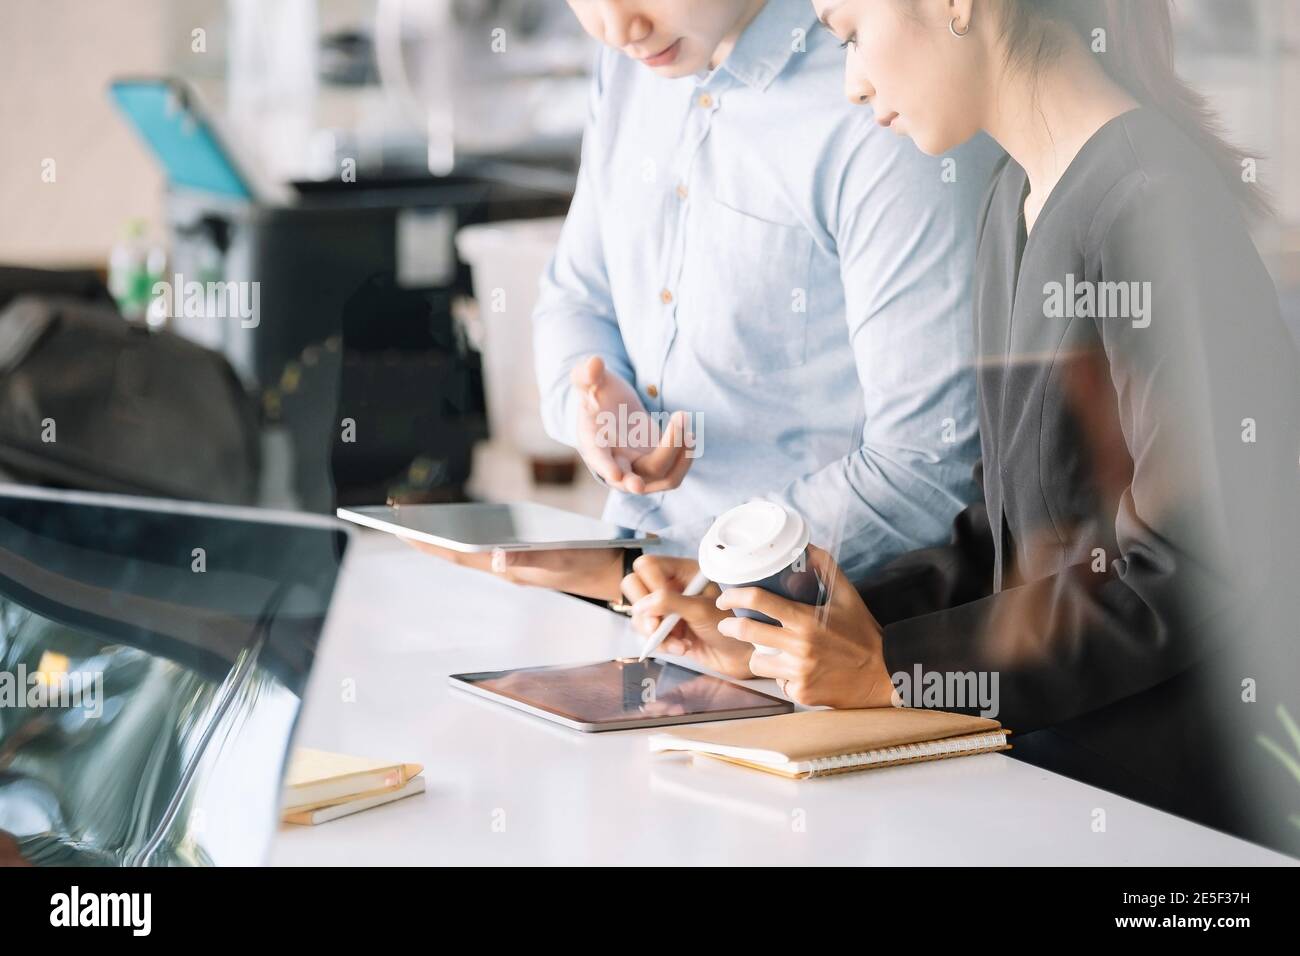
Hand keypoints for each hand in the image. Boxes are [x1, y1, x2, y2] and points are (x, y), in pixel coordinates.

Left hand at [403, 538, 623, 601]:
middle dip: (426, 538)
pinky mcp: (522, 557)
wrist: (614, 571)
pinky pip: (485, 546)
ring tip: (416, 524)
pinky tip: (459, 528)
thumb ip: (530, 559)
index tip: (398, 529)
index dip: (427, 542)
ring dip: (443, 538)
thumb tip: (495, 559)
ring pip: (469, 550)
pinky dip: (466, 536)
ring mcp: (513, 563)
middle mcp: (505, 567)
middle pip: (457, 551)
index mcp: (508, 568)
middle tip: (394, 522)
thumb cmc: (589, 561)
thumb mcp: (562, 558)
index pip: (457, 553)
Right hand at [572, 355, 694, 494]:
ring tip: (682, 420)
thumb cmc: (598, 397)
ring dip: (676, 454)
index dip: (606, 468)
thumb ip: (587, 374)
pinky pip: (675, 473)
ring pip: (661, 476)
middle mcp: (617, 465)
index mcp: (594, 446)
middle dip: (639, 481)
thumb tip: (595, 362)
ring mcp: (639, 470)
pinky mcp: (658, 467)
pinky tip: (689, 435)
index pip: (599, 459)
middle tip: (639, 485)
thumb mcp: (590, 383)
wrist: (613, 412)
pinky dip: (685, 457)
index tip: (616, 475)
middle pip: (634, 478)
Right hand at [621, 555, 754, 679]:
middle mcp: (671, 586)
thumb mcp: (700, 610)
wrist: (739, 656)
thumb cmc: (729, 627)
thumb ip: (669, 603)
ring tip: (678, 643)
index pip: (648, 565)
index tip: (660, 603)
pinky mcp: (663, 628)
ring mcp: (665, 608)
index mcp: (683, 571)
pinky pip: (645, 633)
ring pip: (637, 613)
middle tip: (657, 626)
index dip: (650, 584)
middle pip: (634, 585)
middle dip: (645, 611)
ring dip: (656, 632)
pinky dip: (662, 644)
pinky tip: (682, 648)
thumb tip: (640, 606)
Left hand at [714, 545, 893, 707]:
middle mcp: (800, 647)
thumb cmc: (864, 634)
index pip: (760, 600)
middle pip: (747, 631)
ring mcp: (799, 672)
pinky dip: (783, 677)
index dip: (735, 595)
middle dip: (730, 625)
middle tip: (728, 623)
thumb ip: (827, 569)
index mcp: (807, 620)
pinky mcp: (802, 693)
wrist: (884, 675)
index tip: (725, 597)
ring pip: (757, 662)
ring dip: (758, 655)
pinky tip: (797, 671)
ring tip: (769, 650)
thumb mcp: (848, 597)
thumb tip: (807, 547)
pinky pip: (779, 683)